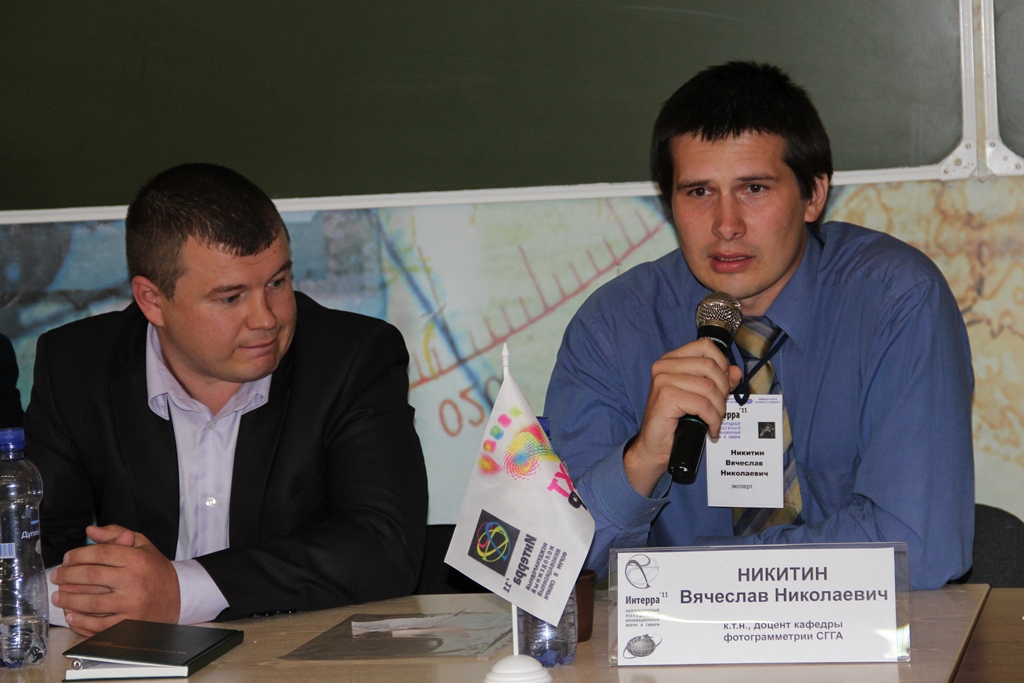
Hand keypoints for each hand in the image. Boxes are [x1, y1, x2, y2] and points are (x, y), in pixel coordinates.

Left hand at [51, 525, 180, 635]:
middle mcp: (134, 581)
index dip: (79, 555)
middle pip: (91, 576)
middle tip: (57, 576)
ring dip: (69, 600)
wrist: (179, 596)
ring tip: (58, 596)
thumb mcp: (142, 546)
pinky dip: (81, 622)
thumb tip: (90, 530)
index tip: (67, 558)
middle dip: (68, 575)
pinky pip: (98, 625)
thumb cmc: (156, 570)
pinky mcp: (129, 624)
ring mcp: (131, 604)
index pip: (101, 553)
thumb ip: (117, 535)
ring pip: (91, 602)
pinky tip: (71, 616)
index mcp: (137, 559)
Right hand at [624, 338, 741, 495]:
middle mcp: (664, 366)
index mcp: (671, 360)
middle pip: (710, 366)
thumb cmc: (675, 422)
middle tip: (720, 408)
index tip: (724, 384)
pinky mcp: (666, 398)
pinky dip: (712, 419)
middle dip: (723, 390)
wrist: (654, 447)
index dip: (722, 364)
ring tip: (715, 420)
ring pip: (708, 387)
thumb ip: (718, 381)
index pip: (705, 346)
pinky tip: (711, 429)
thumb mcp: (699, 396)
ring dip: (719, 408)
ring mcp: (663, 381)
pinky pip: (702, 405)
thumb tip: (736, 372)